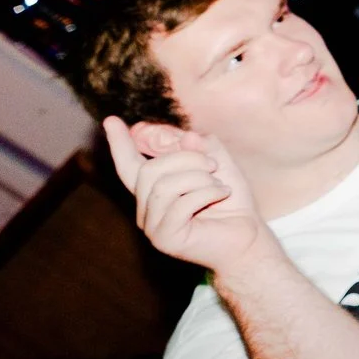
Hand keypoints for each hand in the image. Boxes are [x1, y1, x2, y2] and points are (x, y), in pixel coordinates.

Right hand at [105, 118, 272, 277]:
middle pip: (150, 170)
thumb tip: (185, 138)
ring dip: (199, 178)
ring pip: (164, 186)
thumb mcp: (218, 163)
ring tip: (219, 184)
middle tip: (214, 166)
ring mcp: (152, 226)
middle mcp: (146, 208)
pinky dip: (207, 193)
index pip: (129, 164)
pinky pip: (180, 204)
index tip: (110, 120)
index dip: (120, 143)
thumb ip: (201, 147)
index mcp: (154, 188)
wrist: (247, 233)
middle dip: (187, 160)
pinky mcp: (165, 238)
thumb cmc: (229, 199)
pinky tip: (222, 195)